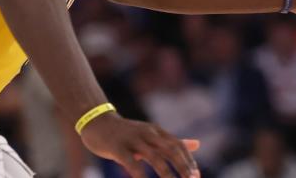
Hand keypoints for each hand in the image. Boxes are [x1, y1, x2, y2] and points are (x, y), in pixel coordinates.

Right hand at [80, 112, 199, 177]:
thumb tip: (198, 144)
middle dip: (183, 166)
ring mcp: (133, 139)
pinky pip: (131, 163)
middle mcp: (148, 133)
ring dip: (166, 173)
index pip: (178, 145)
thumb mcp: (152, 135)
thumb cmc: (127, 133)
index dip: (188, 160)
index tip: (196, 175)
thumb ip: (172, 142)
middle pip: (170, 149)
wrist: (97, 122)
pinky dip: (140, 175)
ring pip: (154, 156)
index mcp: (156, 132)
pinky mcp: (117, 147)